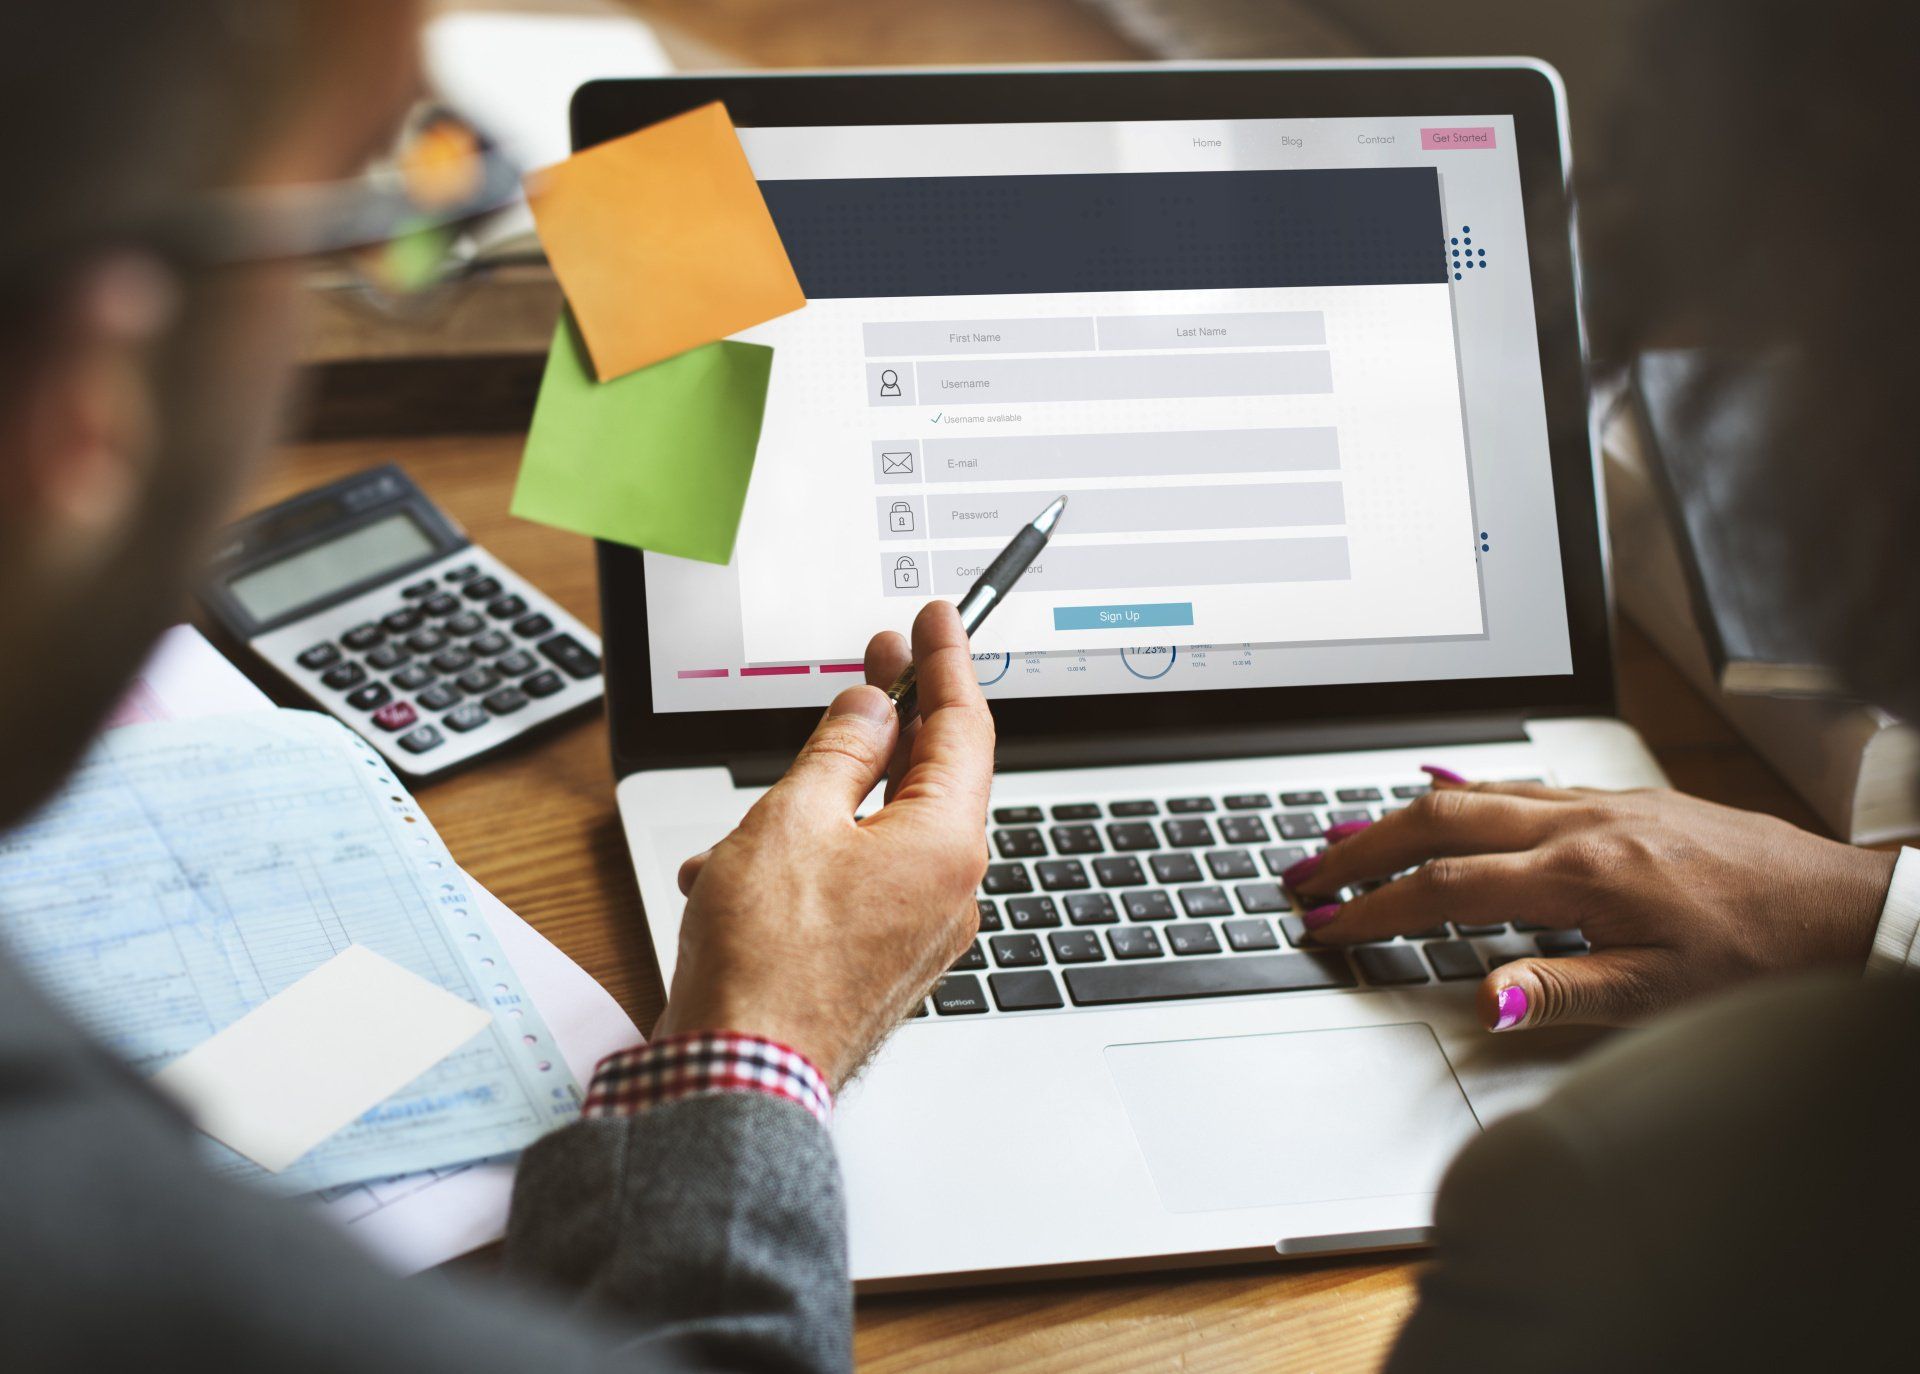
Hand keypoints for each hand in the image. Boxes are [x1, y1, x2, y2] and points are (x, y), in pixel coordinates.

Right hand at [654, 602, 993, 1088]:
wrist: (740, 1077)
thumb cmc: (767, 963)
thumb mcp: (793, 819)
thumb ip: (839, 750)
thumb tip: (872, 709)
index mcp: (946, 844)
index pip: (963, 727)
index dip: (945, 662)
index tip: (935, 620)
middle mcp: (949, 889)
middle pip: (930, 776)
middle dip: (890, 719)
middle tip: (876, 660)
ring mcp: (919, 930)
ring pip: (879, 831)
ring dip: (819, 806)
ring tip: (753, 814)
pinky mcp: (883, 960)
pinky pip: (857, 882)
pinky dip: (805, 861)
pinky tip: (739, 873)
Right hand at [1286, 773, 1896, 1032]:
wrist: (1845, 909)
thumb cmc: (1763, 956)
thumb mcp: (1661, 995)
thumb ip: (1560, 991)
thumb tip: (1479, 996)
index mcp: (1583, 875)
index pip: (1446, 887)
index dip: (1376, 907)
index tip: (1328, 925)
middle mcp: (1583, 823)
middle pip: (1439, 817)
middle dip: (1360, 844)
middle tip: (1305, 870)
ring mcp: (1601, 803)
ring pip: (1475, 791)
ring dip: (1400, 814)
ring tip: (1346, 837)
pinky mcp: (1621, 799)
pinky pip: (1518, 784)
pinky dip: (1461, 794)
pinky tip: (1442, 798)